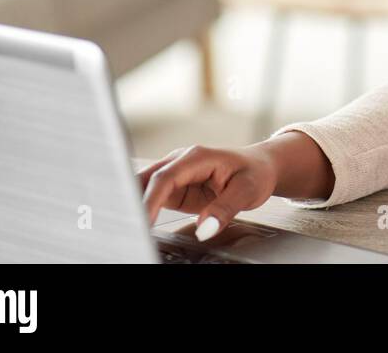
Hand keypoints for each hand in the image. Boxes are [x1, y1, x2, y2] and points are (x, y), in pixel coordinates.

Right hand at [137, 144, 278, 240]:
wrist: (261, 166)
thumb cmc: (256, 172)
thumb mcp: (248, 191)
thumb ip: (225, 209)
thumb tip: (205, 229)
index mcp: (197, 157)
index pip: (165, 178)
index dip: (150, 200)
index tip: (143, 222)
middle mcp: (181, 162)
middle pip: (146, 179)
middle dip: (132, 200)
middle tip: (126, 227)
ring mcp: (176, 174)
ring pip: (143, 186)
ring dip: (133, 203)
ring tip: (126, 227)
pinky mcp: (175, 188)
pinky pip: (152, 197)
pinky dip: (141, 208)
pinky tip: (135, 223)